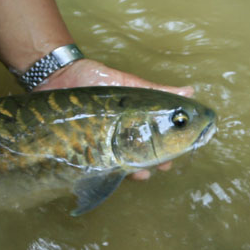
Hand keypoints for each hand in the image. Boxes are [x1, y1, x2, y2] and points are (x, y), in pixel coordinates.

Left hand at [35, 58, 194, 179]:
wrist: (59, 76)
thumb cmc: (95, 78)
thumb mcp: (129, 84)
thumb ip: (156, 91)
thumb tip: (189, 91)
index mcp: (132, 122)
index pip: (156, 140)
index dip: (169, 149)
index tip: (179, 153)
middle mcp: (118, 136)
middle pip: (139, 156)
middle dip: (153, 163)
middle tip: (162, 166)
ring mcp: (99, 144)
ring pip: (120, 164)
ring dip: (133, 170)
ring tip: (140, 173)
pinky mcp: (81, 149)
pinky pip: (94, 166)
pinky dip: (106, 172)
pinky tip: (115, 174)